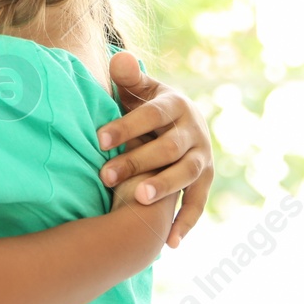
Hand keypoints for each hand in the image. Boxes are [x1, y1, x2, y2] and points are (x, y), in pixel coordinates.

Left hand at [96, 52, 213, 248]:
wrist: (177, 121)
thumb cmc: (145, 104)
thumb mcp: (138, 87)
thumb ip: (128, 76)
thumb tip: (119, 60)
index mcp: (176, 104)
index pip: (152, 115)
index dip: (127, 126)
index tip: (98, 139)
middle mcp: (194, 130)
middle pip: (168, 147)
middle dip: (138, 161)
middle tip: (105, 175)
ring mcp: (203, 157)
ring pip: (186, 174)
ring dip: (164, 187)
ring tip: (137, 199)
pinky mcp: (205, 180)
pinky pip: (198, 203)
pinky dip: (186, 222)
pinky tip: (169, 243)